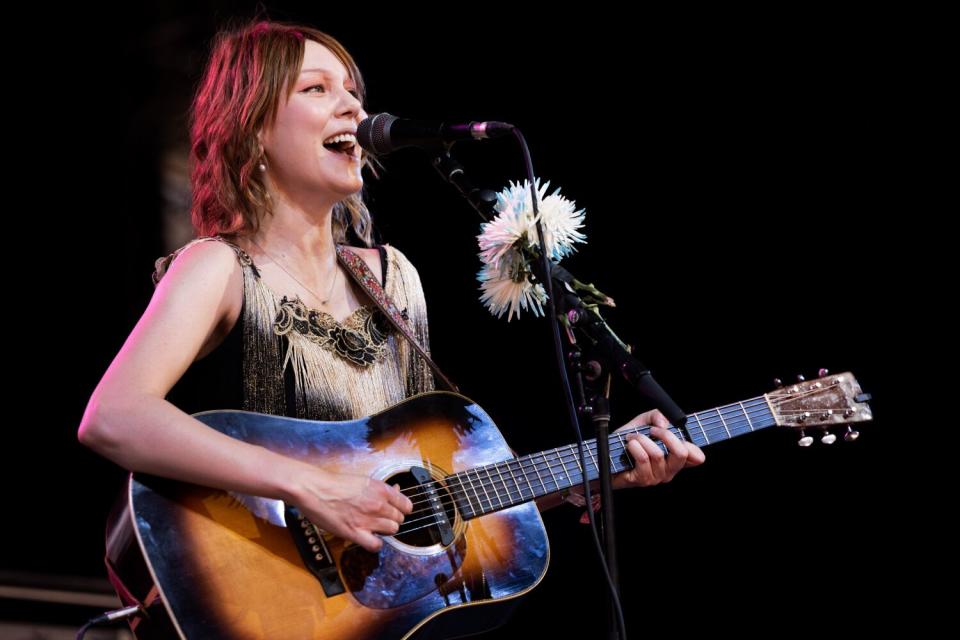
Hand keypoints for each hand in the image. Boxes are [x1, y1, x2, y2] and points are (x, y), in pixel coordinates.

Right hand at [289, 467, 412, 551]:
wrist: (314, 488)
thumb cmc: (334, 483)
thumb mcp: (363, 480)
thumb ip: (381, 489)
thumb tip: (396, 491)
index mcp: (381, 489)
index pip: (406, 505)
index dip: (402, 509)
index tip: (397, 511)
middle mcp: (378, 504)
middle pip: (399, 520)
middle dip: (392, 520)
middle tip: (380, 519)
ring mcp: (368, 519)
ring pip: (391, 531)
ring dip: (384, 531)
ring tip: (373, 528)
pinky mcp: (355, 533)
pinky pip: (376, 545)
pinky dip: (375, 544)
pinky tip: (368, 538)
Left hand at [612, 409, 704, 488]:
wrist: (606, 455)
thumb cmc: (628, 441)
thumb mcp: (644, 422)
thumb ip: (657, 416)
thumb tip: (664, 423)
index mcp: (675, 459)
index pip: (697, 457)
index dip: (690, 443)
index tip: (674, 431)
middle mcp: (669, 470)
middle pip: (681, 453)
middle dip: (666, 435)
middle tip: (652, 430)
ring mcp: (656, 477)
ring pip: (658, 454)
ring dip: (642, 439)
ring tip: (633, 437)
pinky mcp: (642, 479)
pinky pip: (643, 459)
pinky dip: (635, 446)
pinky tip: (629, 444)